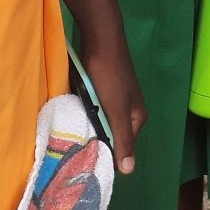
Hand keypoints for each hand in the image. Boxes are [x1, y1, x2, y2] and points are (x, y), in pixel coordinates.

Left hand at [76, 32, 146, 176]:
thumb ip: (123, 139)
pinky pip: (94, 110)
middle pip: (113, 135)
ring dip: (89, 128)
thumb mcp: (116, 110)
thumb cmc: (110, 75)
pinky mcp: (103, 90)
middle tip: (77, 150)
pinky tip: (73, 117)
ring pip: (102, 122)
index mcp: (137, 116)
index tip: (87, 163)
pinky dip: (85, 114)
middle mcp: (129, 109)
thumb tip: (129, 170)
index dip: (107, 155)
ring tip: (72, 136)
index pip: (123, 147)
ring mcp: (116, 98)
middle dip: (97, 141)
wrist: (101, 39)